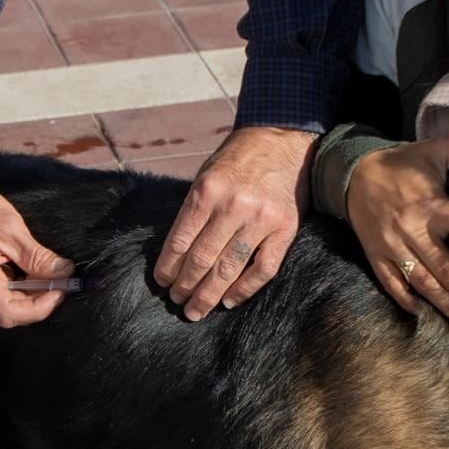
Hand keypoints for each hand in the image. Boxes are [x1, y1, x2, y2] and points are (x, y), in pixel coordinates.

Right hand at [0, 175, 75, 327]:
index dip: (40, 306)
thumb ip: (37, 256)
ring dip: (34, 292)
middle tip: (62, 278)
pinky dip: (24, 286)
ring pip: (10, 305)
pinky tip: (35, 270)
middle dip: (41, 299)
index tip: (61, 289)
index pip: (10, 312)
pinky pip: (5, 294)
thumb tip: (65, 273)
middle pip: (12, 312)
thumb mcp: (10, 230)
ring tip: (49, 271)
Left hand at [153, 126, 314, 319]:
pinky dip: (245, 289)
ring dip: (209, 294)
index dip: (168, 268)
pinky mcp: (285, 228)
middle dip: (185, 286)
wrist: (282, 140)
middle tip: (177, 301)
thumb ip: (195, 211)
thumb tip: (176, 254)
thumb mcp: (207, 176)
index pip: (180, 241)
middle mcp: (234, 205)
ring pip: (229, 268)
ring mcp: (262, 219)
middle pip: (202, 259)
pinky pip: (264, 268)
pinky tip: (229, 300)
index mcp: (207, 191)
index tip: (162, 283)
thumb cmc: (238, 160)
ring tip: (196, 309)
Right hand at [346, 134, 448, 336]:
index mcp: (433, 205)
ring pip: (426, 285)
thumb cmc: (401, 162)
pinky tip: (425, 316)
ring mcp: (394, 247)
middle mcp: (414, 231)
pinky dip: (407, 302)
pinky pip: (393, 284)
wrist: (352, 172)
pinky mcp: (376, 256)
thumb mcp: (437, 148)